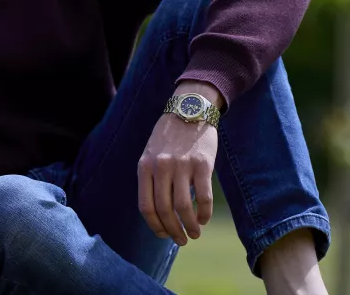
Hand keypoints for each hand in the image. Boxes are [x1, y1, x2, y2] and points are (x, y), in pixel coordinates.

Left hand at [137, 80, 220, 246]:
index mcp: (144, 166)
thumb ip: (151, 179)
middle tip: (181, 240)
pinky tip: (204, 218)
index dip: (155, 226)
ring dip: (190, 226)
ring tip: (195, 233)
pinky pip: (203, 197)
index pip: (146, 207)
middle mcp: (161, 167)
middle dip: (173, 231)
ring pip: (184, 208)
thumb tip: (158, 214)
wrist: (190, 109)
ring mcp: (182, 166)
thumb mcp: (150, 154)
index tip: (163, 234)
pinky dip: (204, 213)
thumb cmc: (169, 137)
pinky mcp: (203, 164)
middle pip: (165, 210)